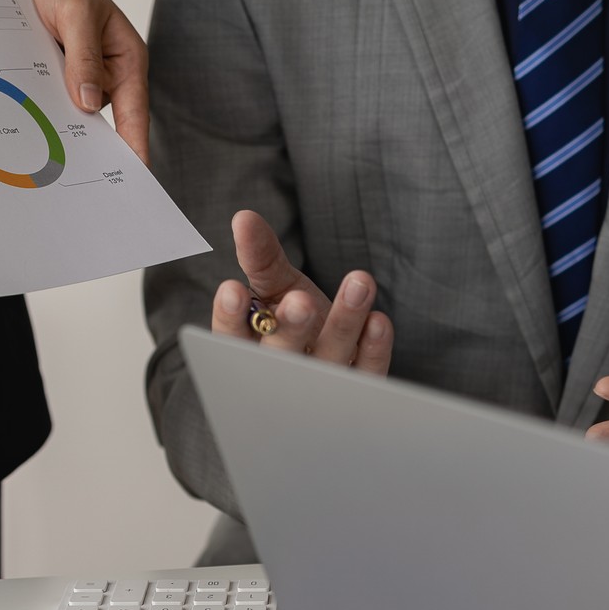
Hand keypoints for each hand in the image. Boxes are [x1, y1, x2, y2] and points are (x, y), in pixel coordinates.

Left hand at [17, 0, 147, 162]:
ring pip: (74, 116)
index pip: (134, 111)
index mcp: (125, 61)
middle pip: (104, 122)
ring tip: (47, 156)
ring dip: (60, 128)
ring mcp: (80, 83)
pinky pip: (52, 104)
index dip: (135, 145)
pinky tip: (27, 127)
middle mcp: (106, 77)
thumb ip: (84, 56)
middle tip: (81, 180)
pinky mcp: (55, 83)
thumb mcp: (76, 12)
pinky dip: (42, 113)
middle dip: (93, 148)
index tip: (136, 176)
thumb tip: (89, 102)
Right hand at [208, 211, 393, 372]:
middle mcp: (280, 374)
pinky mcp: (358, 392)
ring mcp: (320, 387)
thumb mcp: (275, 287)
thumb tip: (244, 217)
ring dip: (344, 322)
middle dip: (290, 329)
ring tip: (359, 282)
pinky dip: (373, 348)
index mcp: (248, 350)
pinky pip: (366, 372)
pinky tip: (378, 320)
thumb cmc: (295, 322)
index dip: (230, 318)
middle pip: (280, 357)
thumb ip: (260, 257)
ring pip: (329, 359)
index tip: (233, 290)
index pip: (231, 338)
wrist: (332, 362)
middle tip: (299, 302)